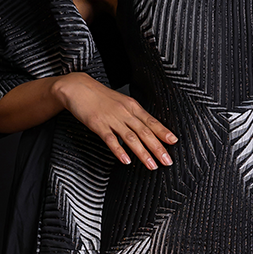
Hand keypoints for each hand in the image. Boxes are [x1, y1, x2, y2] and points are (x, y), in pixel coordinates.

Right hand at [54, 72, 177, 169]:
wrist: (78, 88)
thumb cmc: (100, 96)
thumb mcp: (121, 102)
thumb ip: (133, 115)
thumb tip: (146, 128)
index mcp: (132, 107)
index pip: (151, 121)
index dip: (163, 132)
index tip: (174, 142)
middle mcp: (125, 113)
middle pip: (145, 132)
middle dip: (158, 148)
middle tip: (168, 161)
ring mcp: (112, 119)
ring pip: (131, 138)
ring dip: (143, 153)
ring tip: (152, 165)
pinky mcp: (98, 124)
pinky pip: (110, 139)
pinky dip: (119, 151)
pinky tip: (126, 160)